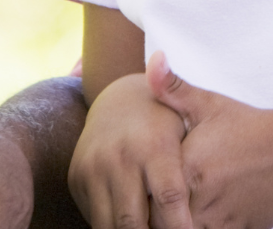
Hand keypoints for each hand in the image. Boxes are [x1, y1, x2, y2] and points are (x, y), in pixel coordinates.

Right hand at [70, 72, 189, 228]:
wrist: (116, 100)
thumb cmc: (165, 116)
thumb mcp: (187, 113)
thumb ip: (196, 117)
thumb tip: (169, 60)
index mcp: (153, 145)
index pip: (169, 195)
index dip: (181, 224)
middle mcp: (118, 158)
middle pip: (133, 219)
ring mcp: (93, 170)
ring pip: (108, 224)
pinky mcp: (76, 180)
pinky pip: (94, 216)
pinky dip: (112, 228)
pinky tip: (134, 228)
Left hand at [147, 52, 272, 228]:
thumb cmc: (251, 128)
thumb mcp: (211, 105)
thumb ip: (174, 89)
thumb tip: (153, 60)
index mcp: (184, 166)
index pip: (143, 195)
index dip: (136, 200)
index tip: (134, 197)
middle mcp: (197, 196)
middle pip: (157, 222)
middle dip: (151, 220)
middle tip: (147, 213)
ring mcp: (217, 217)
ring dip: (176, 227)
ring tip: (174, 215)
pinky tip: (198, 222)